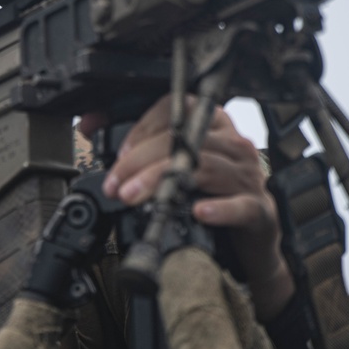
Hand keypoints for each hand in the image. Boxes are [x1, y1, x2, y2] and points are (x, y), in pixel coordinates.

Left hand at [83, 96, 292, 317]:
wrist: (250, 240)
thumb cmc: (210, 196)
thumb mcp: (175, 165)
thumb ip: (136, 146)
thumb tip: (90, 126)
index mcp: (214, 127)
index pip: (179, 108)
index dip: (143, 126)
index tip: (118, 153)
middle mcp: (234, 145)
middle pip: (187, 139)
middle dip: (142, 160)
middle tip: (116, 184)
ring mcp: (249, 176)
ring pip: (206, 167)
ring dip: (164, 182)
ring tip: (134, 197)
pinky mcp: (259, 209)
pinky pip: (240, 205)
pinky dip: (218, 208)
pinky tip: (197, 213)